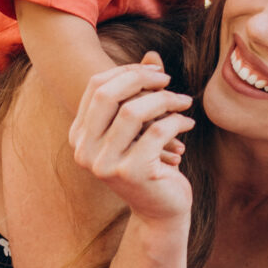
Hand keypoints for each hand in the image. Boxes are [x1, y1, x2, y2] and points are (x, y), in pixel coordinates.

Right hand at [68, 52, 194, 222]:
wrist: (161, 212)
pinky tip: (188, 124)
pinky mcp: (131, 172)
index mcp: (79, 136)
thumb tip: (152, 56)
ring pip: (133, 110)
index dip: (127, 71)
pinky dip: (177, 121)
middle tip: (168, 81)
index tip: (155, 71)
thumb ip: (140, 94)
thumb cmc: (151, 163)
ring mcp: (105, 164)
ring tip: (184, 103)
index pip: (95, 87)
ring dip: (164, 99)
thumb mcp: (141, 128)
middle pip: (107, 94)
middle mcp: (84, 150)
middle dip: (142, 79)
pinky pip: (157, 131)